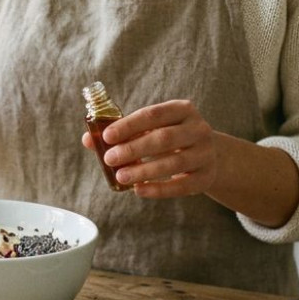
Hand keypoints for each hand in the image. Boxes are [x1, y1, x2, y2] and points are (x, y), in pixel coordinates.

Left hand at [81, 100, 218, 198]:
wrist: (210, 155)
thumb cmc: (171, 138)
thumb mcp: (152, 129)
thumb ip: (123, 132)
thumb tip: (88, 139)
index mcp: (182, 109)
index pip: (153, 114)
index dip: (129, 125)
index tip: (107, 136)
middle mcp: (198, 129)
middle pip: (164, 138)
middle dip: (134, 148)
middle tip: (110, 158)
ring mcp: (206, 154)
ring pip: (174, 163)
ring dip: (144, 170)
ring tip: (121, 176)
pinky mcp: (207, 177)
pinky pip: (182, 186)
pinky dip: (159, 189)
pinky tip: (138, 190)